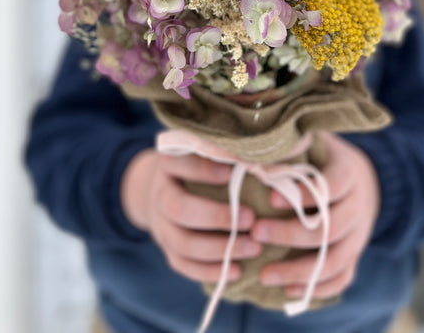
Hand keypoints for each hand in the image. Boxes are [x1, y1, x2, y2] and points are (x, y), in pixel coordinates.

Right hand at [121, 149, 261, 282]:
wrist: (166, 188)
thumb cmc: (200, 165)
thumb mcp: (205, 152)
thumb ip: (227, 155)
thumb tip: (263, 161)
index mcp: (169, 164)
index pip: (177, 163)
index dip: (202, 169)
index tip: (231, 172)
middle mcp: (161, 194)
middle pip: (178, 208)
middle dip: (215, 216)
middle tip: (251, 218)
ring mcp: (161, 225)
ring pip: (182, 243)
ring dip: (220, 249)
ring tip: (254, 247)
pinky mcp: (168, 249)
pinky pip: (184, 265)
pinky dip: (211, 271)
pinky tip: (238, 271)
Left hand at [252, 131, 380, 299]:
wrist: (363, 178)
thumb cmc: (325, 155)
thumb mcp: (315, 140)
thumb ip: (293, 143)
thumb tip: (256, 150)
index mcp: (349, 173)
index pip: (331, 187)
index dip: (303, 194)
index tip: (270, 198)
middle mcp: (358, 206)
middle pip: (329, 229)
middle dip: (290, 234)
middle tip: (256, 233)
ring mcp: (359, 235)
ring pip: (335, 260)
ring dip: (298, 271)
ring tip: (263, 274)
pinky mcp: (355, 255)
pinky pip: (342, 278)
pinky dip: (316, 289)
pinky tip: (288, 291)